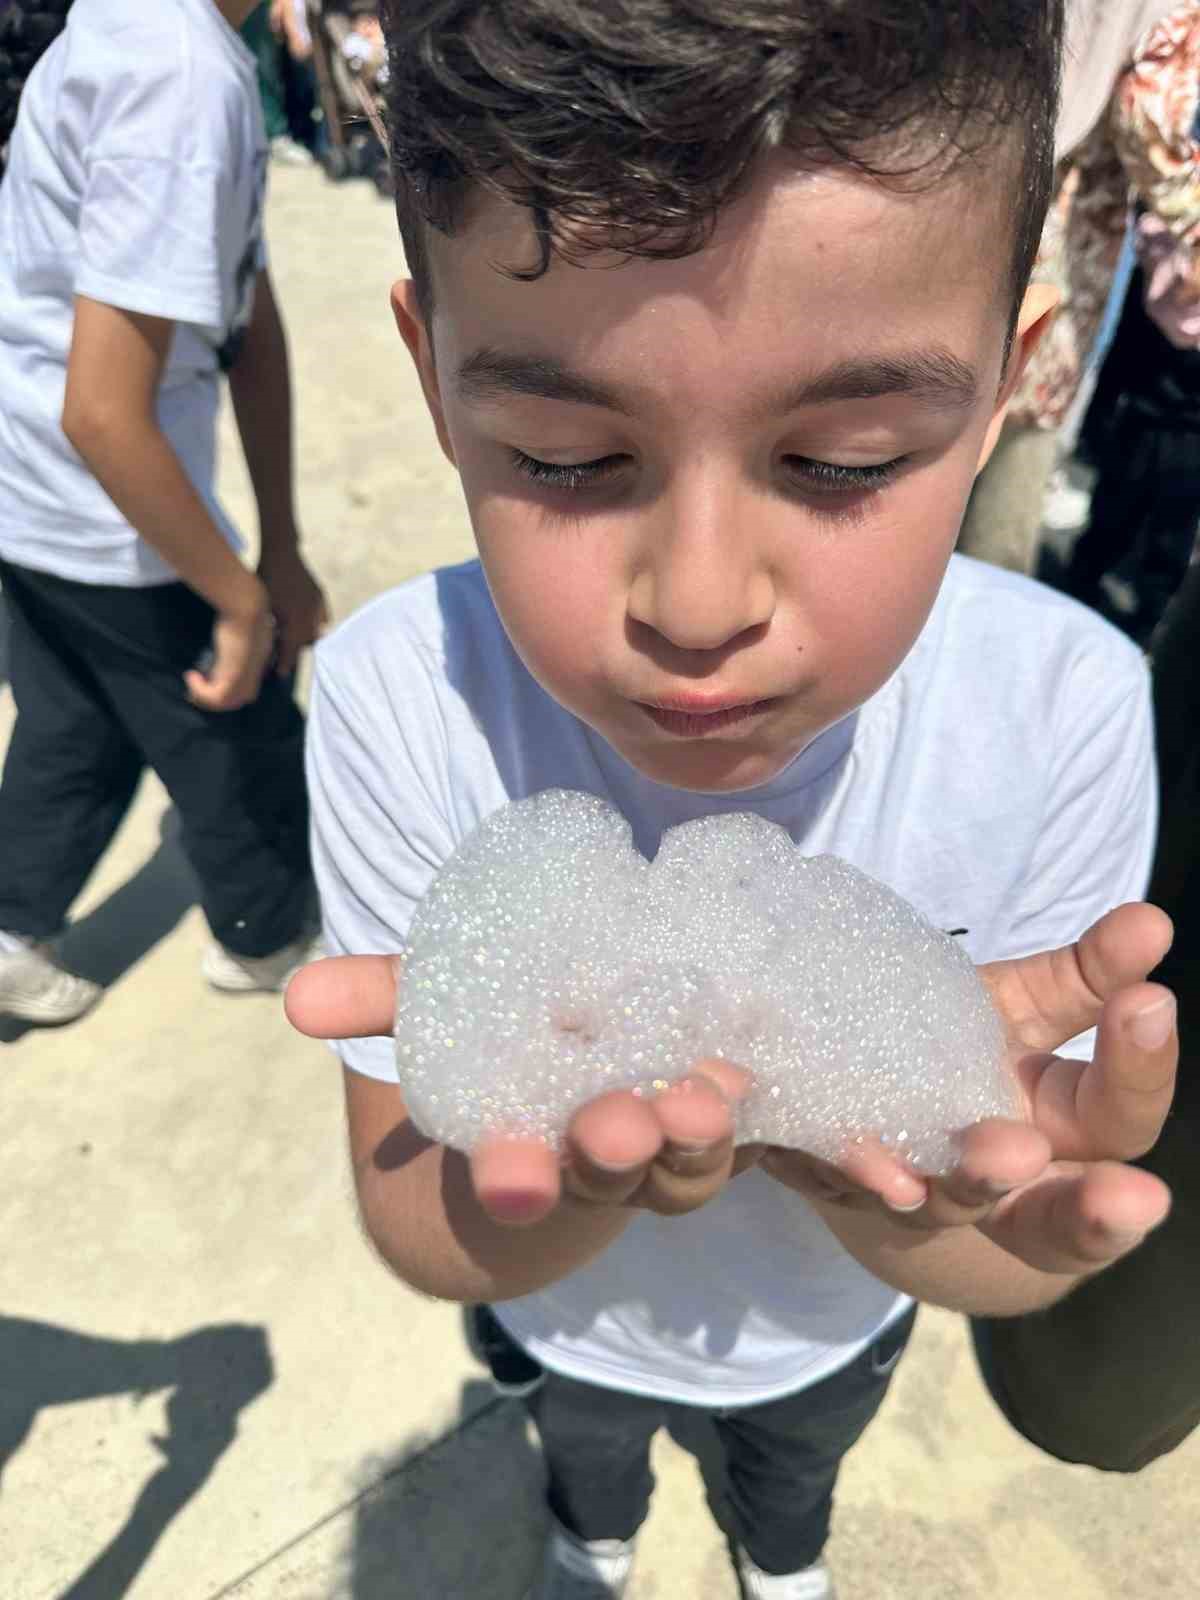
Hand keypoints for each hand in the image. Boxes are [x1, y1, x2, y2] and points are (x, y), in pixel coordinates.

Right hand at [183, 581, 274, 710]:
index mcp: (260, 661)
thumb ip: (237, 636)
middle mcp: (256, 673)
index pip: (249, 688)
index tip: (208, 678)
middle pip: (239, 700)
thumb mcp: (241, 625)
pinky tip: (190, 675)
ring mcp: (247, 677)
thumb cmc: (241, 609)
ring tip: (191, 680)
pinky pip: (216, 698)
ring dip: (204, 696)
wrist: (246, 605)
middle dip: (215, 698)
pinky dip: (200, 691)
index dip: (229, 688)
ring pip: (227, 702)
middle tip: (194, 689)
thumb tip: (222, 635)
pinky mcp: (234, 677)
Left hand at [258, 546, 327, 675]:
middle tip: (283, 659)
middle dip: (293, 654)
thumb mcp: (263, 608)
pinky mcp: (321, 598)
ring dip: (304, 640)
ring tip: (294, 642)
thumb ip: (268, 631)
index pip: (289, 653)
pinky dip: (315, 626)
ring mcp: (317, 609)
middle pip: (303, 646)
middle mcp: (309, 620)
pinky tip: (308, 626)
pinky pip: (322, 620)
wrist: (281, 553)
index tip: (279, 674)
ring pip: (314, 634)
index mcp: (293, 624)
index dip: (283, 665)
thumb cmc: (266, 579)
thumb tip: (264, 649)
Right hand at [285, 953, 762, 1225]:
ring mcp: (672, 1144)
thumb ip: (381, 1002)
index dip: (516, 1174)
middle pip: (615, 1172)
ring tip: (702, 1095)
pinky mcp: (732, 1115)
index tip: (515, 1175)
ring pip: (690, 1161)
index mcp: (530, 1147)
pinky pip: (757, 1126)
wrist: (587, 1054)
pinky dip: (766, 1112)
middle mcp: (604, 1160)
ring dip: (697, 1135)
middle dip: (617, 1155)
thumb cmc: (500, 1034)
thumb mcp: (441, 1008)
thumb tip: (297, 997)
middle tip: (621, 1126)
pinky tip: (766, 1066)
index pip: (521, 1172)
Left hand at [764, 903, 1176, 1275]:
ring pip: (937, 1203)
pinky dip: (828, 1164)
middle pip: (1050, 1215)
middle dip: (1073, 1205)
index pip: (1117, 1117)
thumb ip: (1085, 977)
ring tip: (921, 1174)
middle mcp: (1005, 1190)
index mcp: (1062, 1135)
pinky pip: (829, 1178)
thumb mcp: (1030, 1011)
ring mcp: (920, 1199)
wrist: (880, 1125)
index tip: (1146, 1003)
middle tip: (1054, 1165)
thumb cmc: (970, 1054)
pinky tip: (816, 1147)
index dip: (1137, 1070)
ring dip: (935, 1183)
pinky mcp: (835, 1185)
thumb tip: (1150, 923)